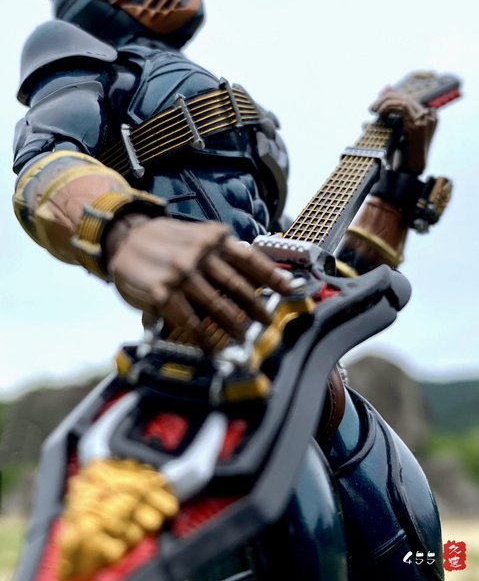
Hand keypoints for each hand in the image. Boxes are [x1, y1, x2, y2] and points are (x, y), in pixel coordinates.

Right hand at [105, 217, 292, 348]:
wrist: (124, 236)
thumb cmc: (165, 240)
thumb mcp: (197, 237)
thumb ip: (221, 255)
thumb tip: (252, 282)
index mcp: (214, 239)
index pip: (251, 259)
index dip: (273, 276)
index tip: (292, 290)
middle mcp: (201, 254)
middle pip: (238, 286)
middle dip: (256, 308)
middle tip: (267, 322)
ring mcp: (182, 273)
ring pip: (217, 305)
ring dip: (233, 325)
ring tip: (243, 338)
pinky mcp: (163, 292)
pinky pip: (189, 320)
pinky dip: (202, 336)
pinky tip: (209, 346)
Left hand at [371, 90, 437, 173]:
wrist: (407, 173)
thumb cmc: (401, 154)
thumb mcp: (394, 129)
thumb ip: (391, 113)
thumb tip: (384, 90)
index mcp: (428, 116)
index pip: (408, 98)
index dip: (390, 96)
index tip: (376, 104)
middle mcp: (430, 115)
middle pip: (406, 97)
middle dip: (385, 99)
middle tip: (371, 108)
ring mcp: (426, 120)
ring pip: (403, 100)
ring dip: (385, 103)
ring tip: (374, 111)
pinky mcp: (418, 125)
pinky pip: (402, 107)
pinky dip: (389, 107)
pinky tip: (380, 115)